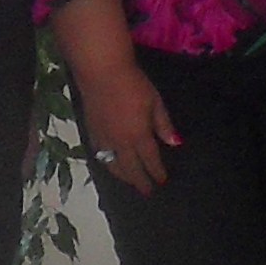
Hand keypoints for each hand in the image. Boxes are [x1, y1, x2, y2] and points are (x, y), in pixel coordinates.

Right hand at [78, 60, 179, 196]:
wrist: (102, 73)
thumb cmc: (133, 84)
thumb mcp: (155, 102)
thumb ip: (164, 124)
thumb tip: (174, 143)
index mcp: (138, 135)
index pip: (150, 160)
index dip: (156, 172)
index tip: (162, 181)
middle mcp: (120, 142)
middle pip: (131, 168)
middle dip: (140, 181)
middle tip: (147, 191)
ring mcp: (103, 138)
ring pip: (113, 165)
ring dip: (123, 176)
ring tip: (131, 182)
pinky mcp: (91, 132)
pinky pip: (99, 155)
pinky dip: (107, 164)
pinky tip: (110, 164)